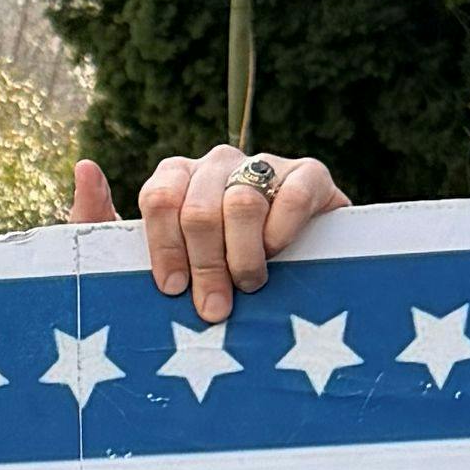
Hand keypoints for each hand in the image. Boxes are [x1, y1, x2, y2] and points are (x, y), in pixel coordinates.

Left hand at [140, 140, 348, 319]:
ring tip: (248, 285)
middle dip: (205, 266)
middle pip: (200, 211)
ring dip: (243, 256)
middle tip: (214, 306)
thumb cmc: (233, 259)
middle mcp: (218, 163)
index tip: (174, 288)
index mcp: (180, 176)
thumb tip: (168, 291)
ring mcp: (263, 164)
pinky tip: (277, 254)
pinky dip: (281, 234)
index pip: (160, 199)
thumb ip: (172, 264)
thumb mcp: (193, 257)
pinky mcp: (308, 173)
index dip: (165, 247)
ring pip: (241, 205)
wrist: (307, 243)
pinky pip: (291, 199)